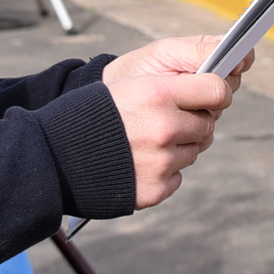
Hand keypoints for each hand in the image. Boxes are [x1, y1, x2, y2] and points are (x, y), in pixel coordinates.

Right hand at [103, 37, 248, 208]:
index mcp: (158, 93)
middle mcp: (164, 127)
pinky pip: (177, 177)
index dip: (216, 91)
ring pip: (193, 151)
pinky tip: (138, 161)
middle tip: (168, 120)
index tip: (211, 94)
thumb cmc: (94, 113)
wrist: (55, 155)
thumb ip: (173, 85)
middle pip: (208, 124)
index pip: (217, 90)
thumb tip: (215, 90)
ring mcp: (160, 161)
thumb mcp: (131, 84)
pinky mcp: (155, 189)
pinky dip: (164, 171)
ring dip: (178, 146)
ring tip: (145, 141)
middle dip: (194, 121)